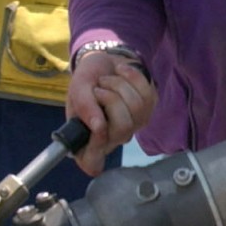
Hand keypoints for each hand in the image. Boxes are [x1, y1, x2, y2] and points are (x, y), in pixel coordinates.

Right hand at [66, 50, 157, 174]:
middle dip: (110, 99)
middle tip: (98, 88)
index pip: (93, 164)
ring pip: (137, 108)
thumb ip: (83, 106)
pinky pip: (147, 94)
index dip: (96, 148)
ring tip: (107, 79)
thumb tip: (97, 127)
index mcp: (88, 140)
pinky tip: (122, 73)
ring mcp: (133, 125)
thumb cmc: (87, 80)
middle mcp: (113, 139)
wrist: (102, 62)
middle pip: (122, 128)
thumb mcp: (77, 89)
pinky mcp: (148, 108)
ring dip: (119, 85)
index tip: (96, 126)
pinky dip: (132, 77)